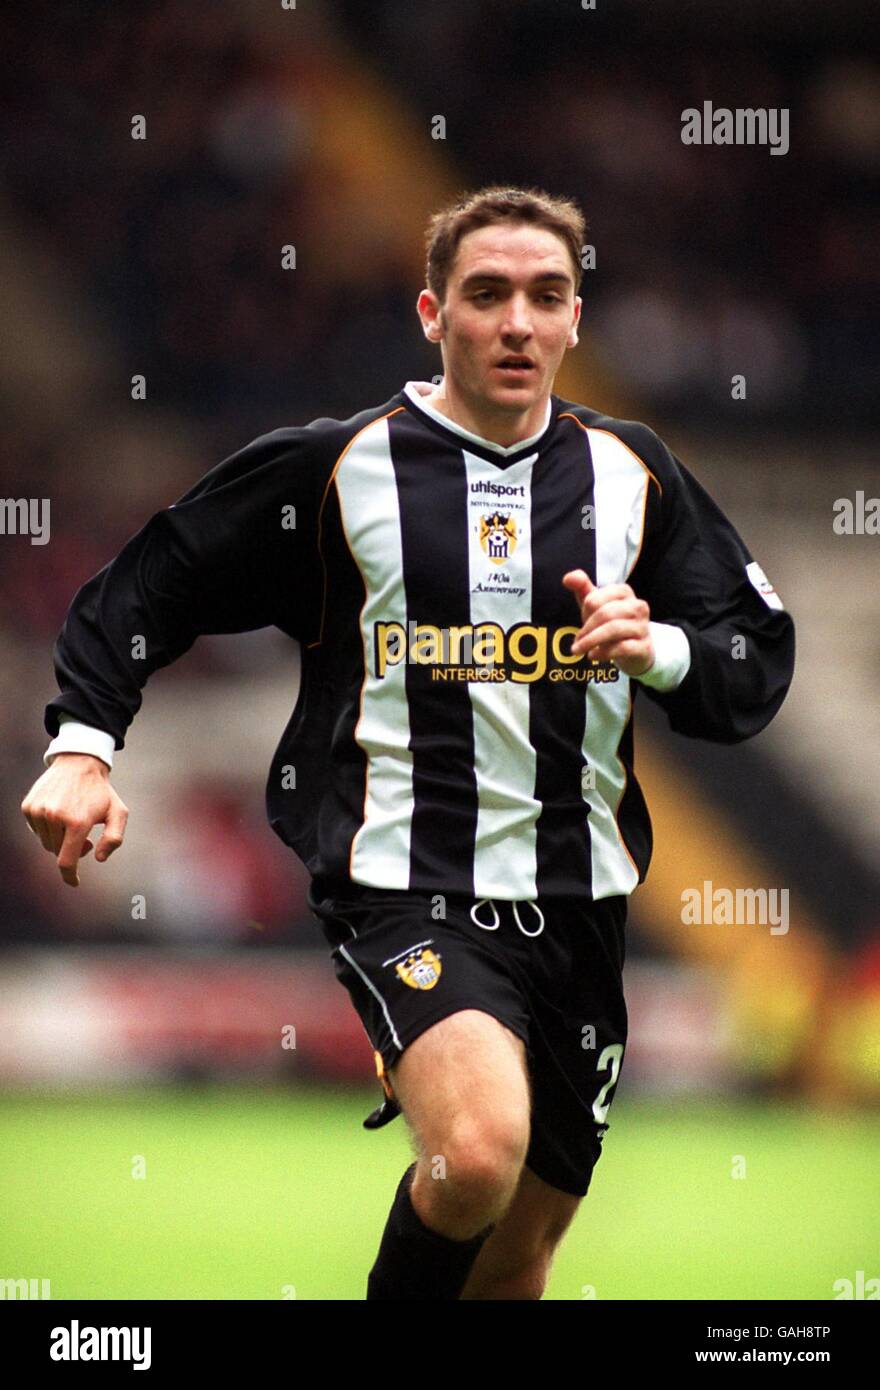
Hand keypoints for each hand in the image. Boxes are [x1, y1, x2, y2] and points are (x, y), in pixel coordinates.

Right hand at [21, 753, 128, 887]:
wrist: (79, 763)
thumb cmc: (101, 792)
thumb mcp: (119, 812)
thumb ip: (114, 839)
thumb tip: (99, 859)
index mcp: (77, 822)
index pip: (67, 861)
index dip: (70, 876)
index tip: (74, 882)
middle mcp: (54, 817)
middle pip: (57, 852)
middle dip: (71, 850)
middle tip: (85, 836)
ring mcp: (39, 811)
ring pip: (46, 843)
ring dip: (59, 840)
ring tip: (73, 822)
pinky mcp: (28, 807)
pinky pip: (36, 831)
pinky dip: (48, 829)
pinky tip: (59, 814)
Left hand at [562, 569, 654, 676]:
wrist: (636, 650)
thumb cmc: (612, 624)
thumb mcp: (596, 606)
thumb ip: (582, 589)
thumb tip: (568, 578)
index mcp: (624, 592)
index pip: (596, 598)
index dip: (585, 611)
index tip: (583, 621)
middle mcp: (637, 606)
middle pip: (605, 614)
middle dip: (587, 629)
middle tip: (576, 642)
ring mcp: (643, 627)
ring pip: (614, 630)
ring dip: (591, 641)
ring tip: (579, 650)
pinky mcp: (644, 646)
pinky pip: (622, 647)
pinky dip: (603, 652)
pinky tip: (593, 655)